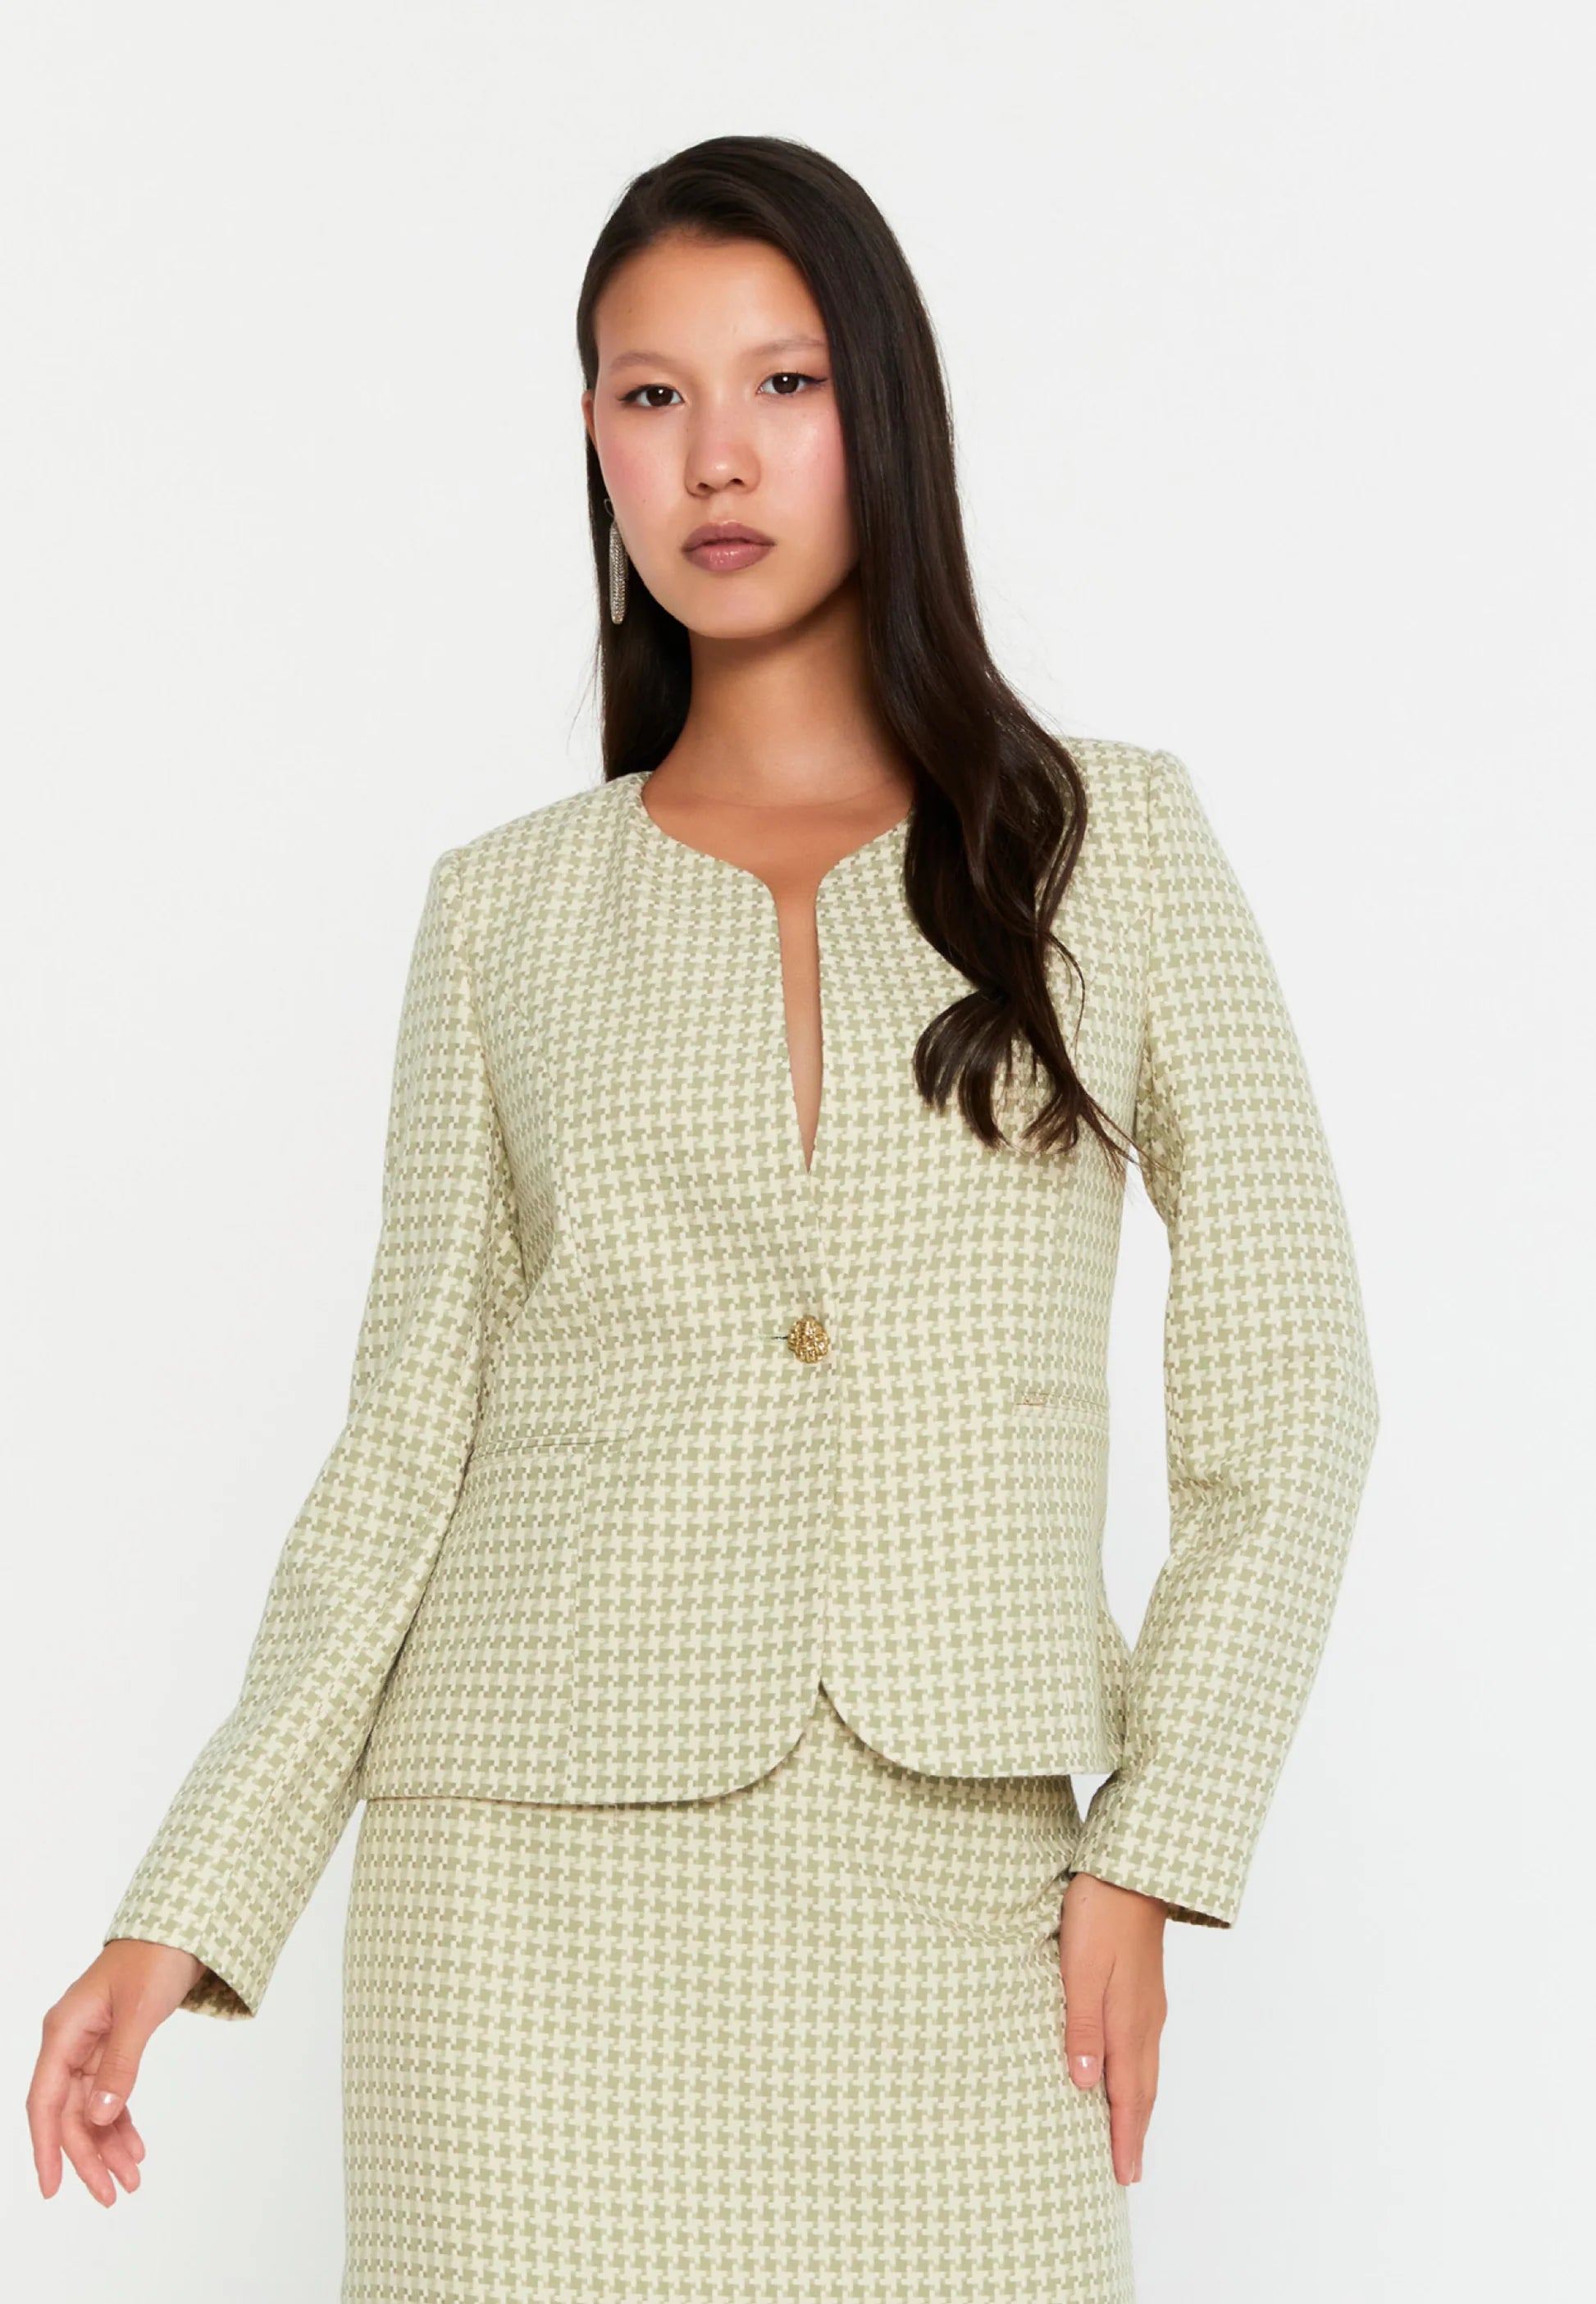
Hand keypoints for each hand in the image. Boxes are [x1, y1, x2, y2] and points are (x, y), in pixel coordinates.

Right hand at [27, 1939, 205, 2204]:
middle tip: (114, 2195)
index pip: (45, 2102)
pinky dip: (121, 2121)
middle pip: (70, 2113)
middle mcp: (70, 2042)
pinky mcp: (111, 2046)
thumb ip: (119, 2065)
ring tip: (133, 2178)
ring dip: (108, 2144)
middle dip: (90, 2156)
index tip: (53, 2189)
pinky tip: (136, 2147)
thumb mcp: (139, 2013)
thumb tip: (99, 2117)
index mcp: (64, 2031)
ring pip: (91, 2109)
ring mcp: (90, 2045)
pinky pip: (109, 2093)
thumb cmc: (155, 1959)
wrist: (182, 1929)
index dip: (46, 2148)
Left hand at [1058, 1870, 1168, 2185]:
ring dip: (1139, 2107)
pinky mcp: (1144, 1987)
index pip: (1128, 2095)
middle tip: (1131, 2173)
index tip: (1124, 2177)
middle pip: (1143, 2090)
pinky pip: (1143, 2047)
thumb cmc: (1100, 1912)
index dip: (1124, 2137)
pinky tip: (1127, 2073)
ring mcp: (1148, 2003)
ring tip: (1131, 2135)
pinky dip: (1138, 2075)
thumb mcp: (1081, 1967)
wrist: (1132, 1869)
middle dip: (1136, 2133)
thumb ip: (1082, 2025)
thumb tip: (1082, 2083)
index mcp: (1128, 2021)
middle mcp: (1145, 2020)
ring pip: (1146, 2069)